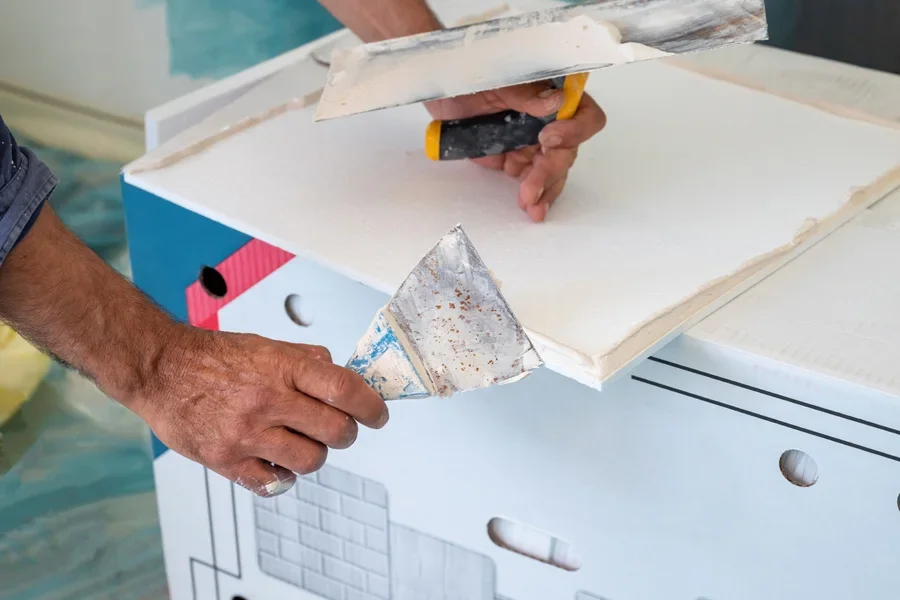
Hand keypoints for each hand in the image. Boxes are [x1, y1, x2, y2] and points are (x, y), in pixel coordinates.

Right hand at [132, 326, 388, 496]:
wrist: (159, 369)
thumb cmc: (211, 357)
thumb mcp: (265, 345)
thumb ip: (304, 360)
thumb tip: (341, 374)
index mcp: (281, 367)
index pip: (344, 390)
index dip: (370, 406)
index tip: (378, 415)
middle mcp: (267, 400)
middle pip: (335, 431)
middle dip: (346, 434)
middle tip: (339, 430)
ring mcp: (246, 433)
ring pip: (310, 460)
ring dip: (315, 455)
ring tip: (300, 442)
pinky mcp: (225, 460)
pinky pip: (273, 483)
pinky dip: (281, 475)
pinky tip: (274, 460)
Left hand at [426, 81, 605, 221]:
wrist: (438, 88)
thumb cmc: (467, 72)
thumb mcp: (493, 75)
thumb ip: (523, 89)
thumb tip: (556, 102)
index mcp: (551, 92)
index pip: (583, 112)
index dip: (574, 129)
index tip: (547, 139)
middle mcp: (549, 118)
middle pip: (566, 150)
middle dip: (551, 172)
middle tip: (531, 190)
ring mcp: (532, 141)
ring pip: (552, 170)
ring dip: (545, 189)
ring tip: (532, 208)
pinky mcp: (514, 159)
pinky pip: (530, 179)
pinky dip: (532, 194)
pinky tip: (527, 205)